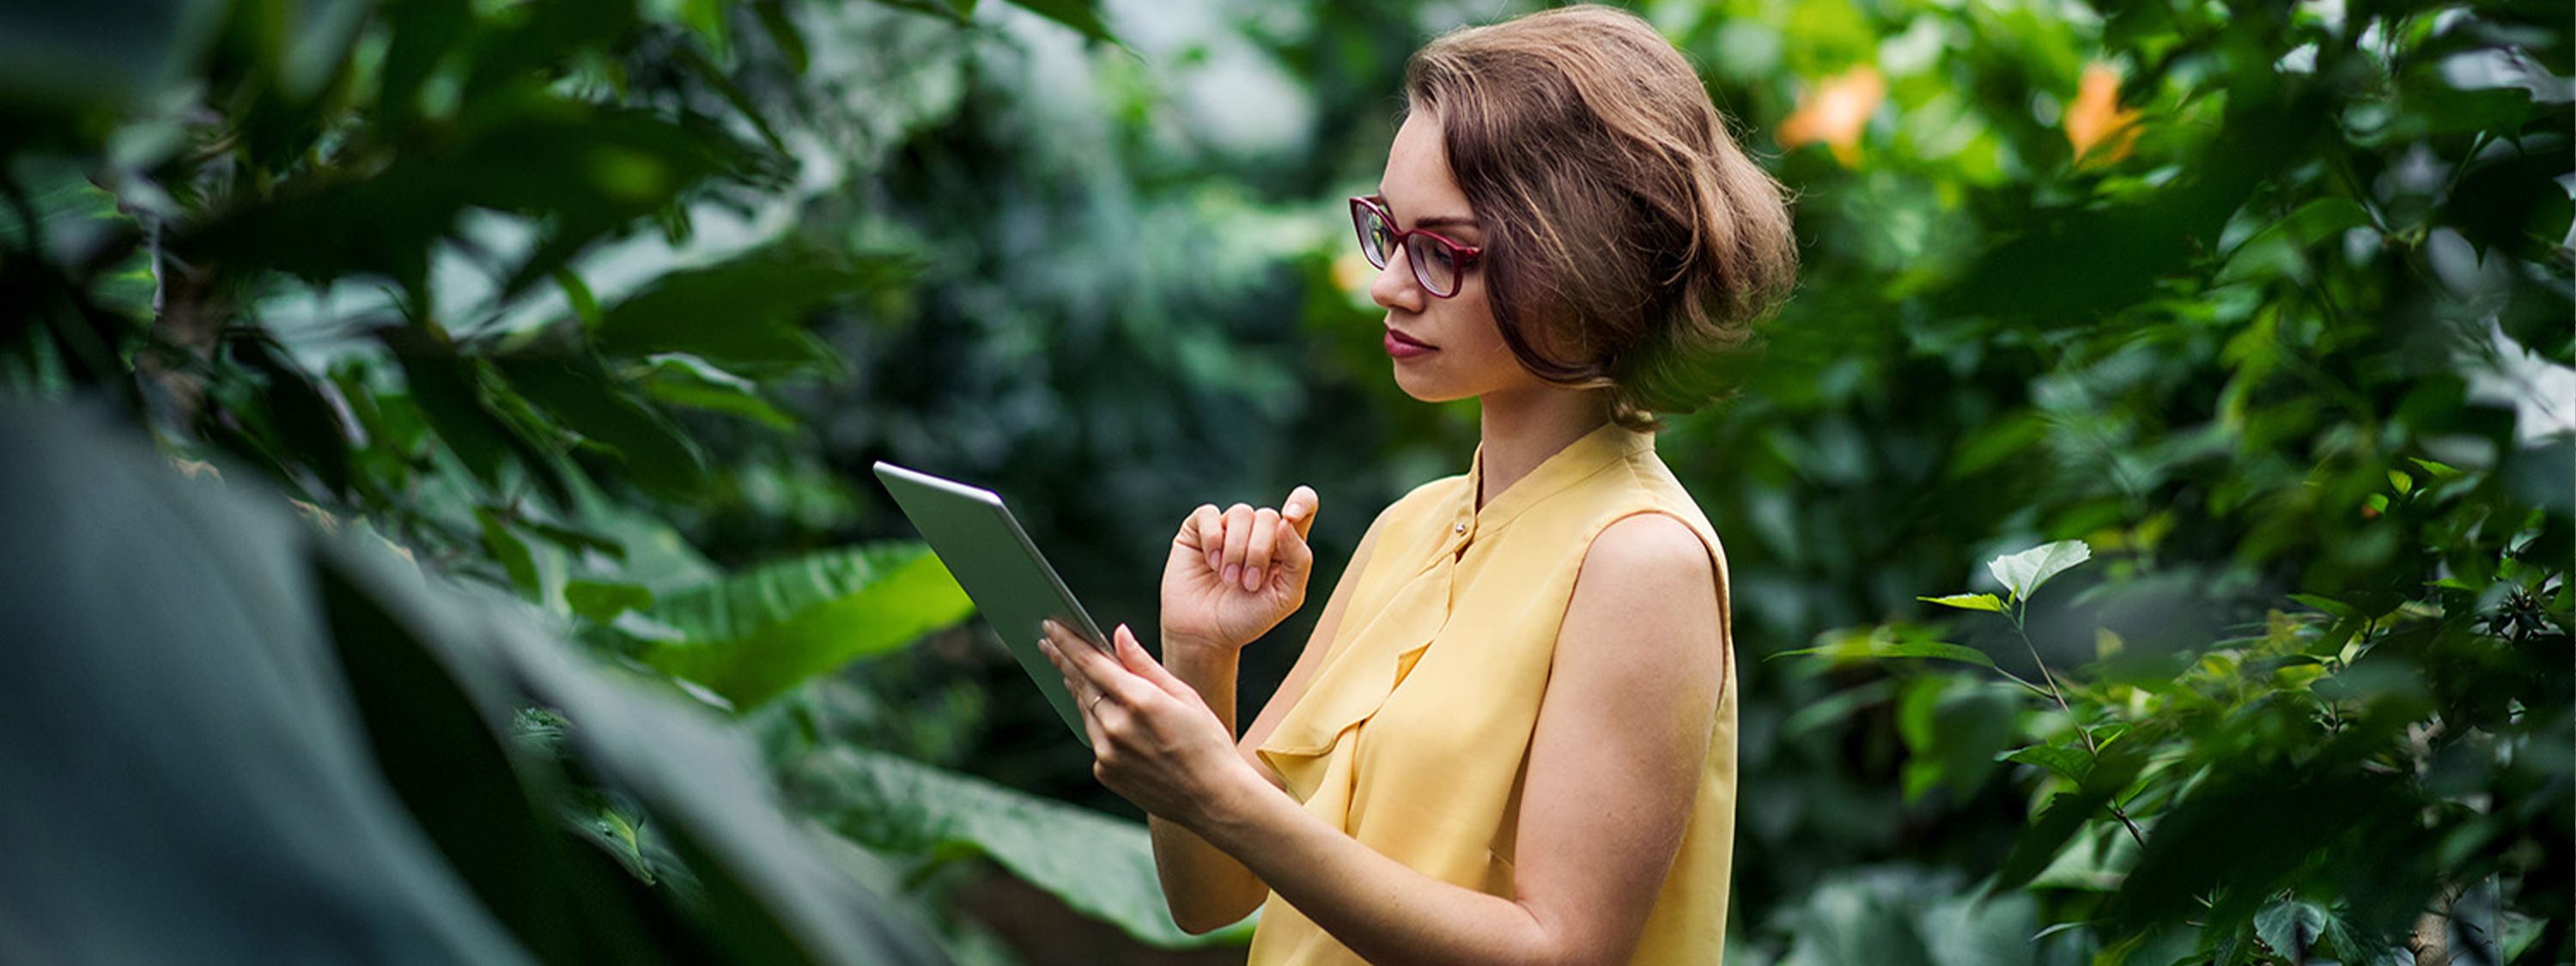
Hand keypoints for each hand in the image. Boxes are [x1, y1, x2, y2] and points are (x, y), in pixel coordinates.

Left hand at [1036, 618, 1262, 829]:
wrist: (1213, 799)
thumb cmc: (1207, 743)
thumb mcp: (1184, 695)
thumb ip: (1144, 664)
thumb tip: (1118, 634)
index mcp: (1139, 701)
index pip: (1091, 662)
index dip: (1067, 642)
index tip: (1050, 626)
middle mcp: (1116, 727)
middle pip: (1080, 684)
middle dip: (1063, 661)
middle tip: (1048, 643)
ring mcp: (1107, 753)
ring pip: (1085, 711)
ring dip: (1078, 690)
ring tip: (1071, 672)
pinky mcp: (1105, 772)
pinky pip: (1094, 739)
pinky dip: (1098, 723)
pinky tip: (1106, 715)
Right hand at [1161, 486, 1318, 650]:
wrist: (1205, 636)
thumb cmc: (1247, 618)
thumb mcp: (1286, 597)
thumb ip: (1299, 560)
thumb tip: (1286, 522)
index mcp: (1285, 544)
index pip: (1303, 504)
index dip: (1302, 501)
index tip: (1290, 518)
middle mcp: (1257, 532)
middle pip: (1268, 516)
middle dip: (1259, 552)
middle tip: (1249, 584)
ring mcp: (1226, 528)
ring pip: (1240, 513)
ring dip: (1236, 551)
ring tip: (1229, 579)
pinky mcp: (1197, 530)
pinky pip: (1208, 513)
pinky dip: (1212, 538)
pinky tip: (1211, 563)